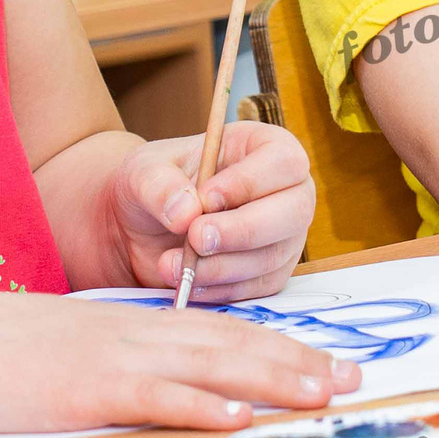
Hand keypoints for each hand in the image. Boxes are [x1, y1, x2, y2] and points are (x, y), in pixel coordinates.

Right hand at [0, 288, 359, 434]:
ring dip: (272, 378)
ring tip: (323, 393)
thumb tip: (150, 382)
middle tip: (354, 378)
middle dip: (298, 361)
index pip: (220, 331)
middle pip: (232, 343)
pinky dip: (200, 404)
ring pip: (210, 364)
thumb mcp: (60, 348)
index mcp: (127, 325)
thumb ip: (109, 361)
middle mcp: (131, 334)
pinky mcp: (85, 390)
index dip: (279, 345)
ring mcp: (110, 359)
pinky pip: (154, 396)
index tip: (325, 361)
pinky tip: (238, 412)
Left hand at [111, 122, 313, 301]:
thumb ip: (159, 184)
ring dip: (222, 266)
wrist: (145, 228)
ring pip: (273, 256)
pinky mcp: (270, 273)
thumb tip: (184, 212)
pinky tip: (188, 283)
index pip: (284, 161)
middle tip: (196, 238)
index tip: (206, 197)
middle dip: (243, 230)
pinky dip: (221, 289)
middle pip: (295, 211)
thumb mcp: (143, 171)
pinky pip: (259, 288)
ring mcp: (284, 235)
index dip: (250, 181)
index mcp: (264, 148)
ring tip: (171, 264)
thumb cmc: (155, 184)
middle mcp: (286, 191)